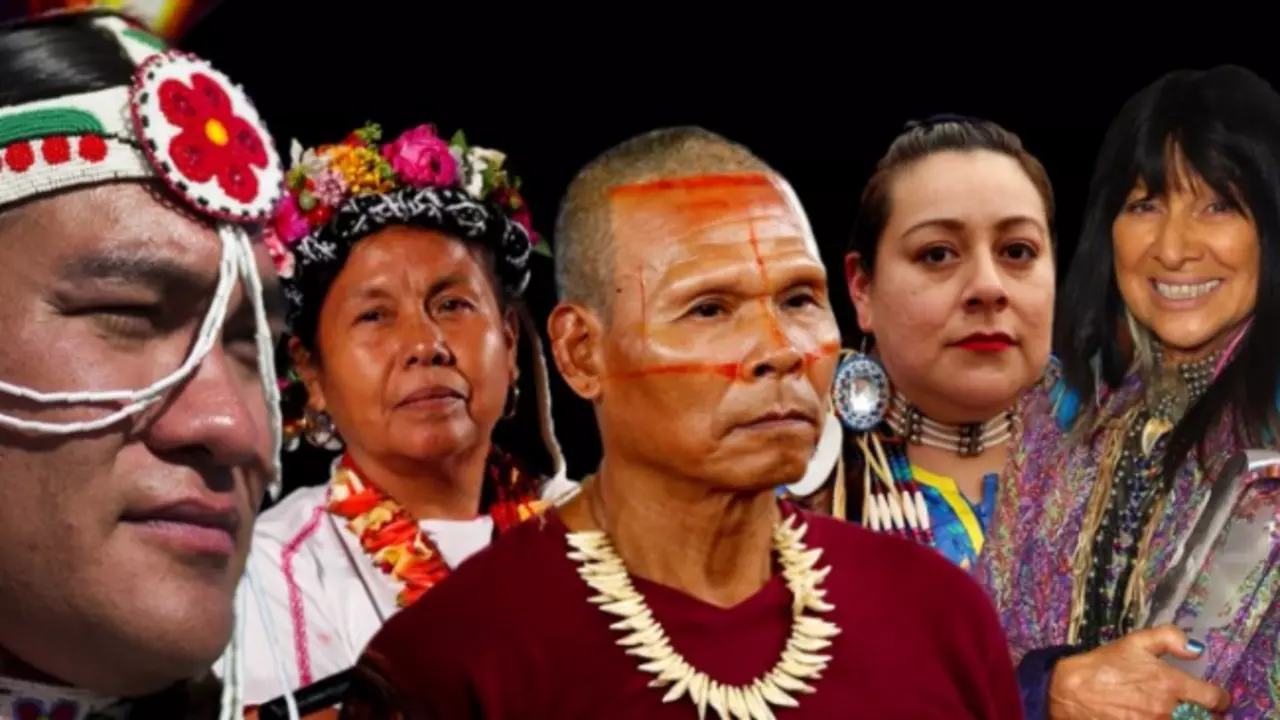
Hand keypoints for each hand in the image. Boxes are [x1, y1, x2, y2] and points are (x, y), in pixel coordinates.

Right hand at [1047, 625, 1230, 718]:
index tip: (1213, 697)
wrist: (1071, 691)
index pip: (1215, 699)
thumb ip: (1169, 637)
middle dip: (1204, 714)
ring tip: (1176, 714)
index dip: (1219, 698)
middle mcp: (1168, 709)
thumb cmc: (1104, 665)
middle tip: (1196, 708)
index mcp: (1171, 683)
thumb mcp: (1135, 642)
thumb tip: (1197, 648)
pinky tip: (1157, 718)